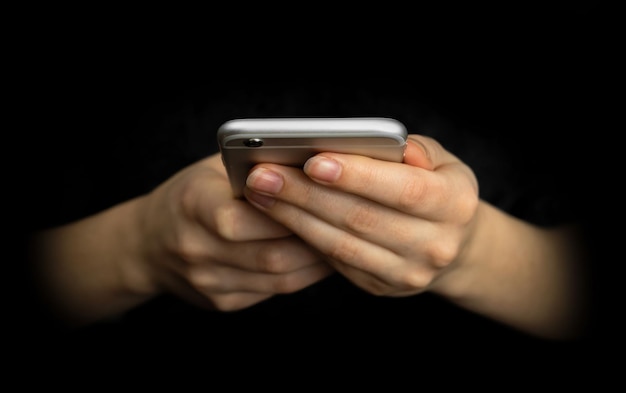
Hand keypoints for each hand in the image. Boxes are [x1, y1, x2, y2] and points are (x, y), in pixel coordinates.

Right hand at [134, 153, 332, 310]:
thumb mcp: (213, 169)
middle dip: (316, 240)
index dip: (291, 210)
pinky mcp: (222, 301)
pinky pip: (274, 291)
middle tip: (349, 225)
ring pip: (280, 278)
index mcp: (193, 205)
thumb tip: (316, 167)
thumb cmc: (192, 195)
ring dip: (317, 262)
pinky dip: (302, 275)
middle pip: (271, 254)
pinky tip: (320, 258)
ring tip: (344, 241)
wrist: (149, 244)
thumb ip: (256, 168)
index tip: (328, 199)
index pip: (245, 217)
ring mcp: (208, 282)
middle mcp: (197, 249)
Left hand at [242, 135, 478, 296]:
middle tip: (264, 174)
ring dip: (294, 218)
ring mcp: (406, 273)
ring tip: (260, 192)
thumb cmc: (438, 189)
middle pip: (362, 219)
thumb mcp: (442, 161)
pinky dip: (303, 236)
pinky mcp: (381, 287)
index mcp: (455, 204)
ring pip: (340, 245)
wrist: (453, 246)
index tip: (314, 160)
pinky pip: (335, 261)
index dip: (358, 176)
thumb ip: (417, 150)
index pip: (405, 190)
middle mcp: (435, 245)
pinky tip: (278, 214)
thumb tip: (392, 145)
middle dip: (307, 195)